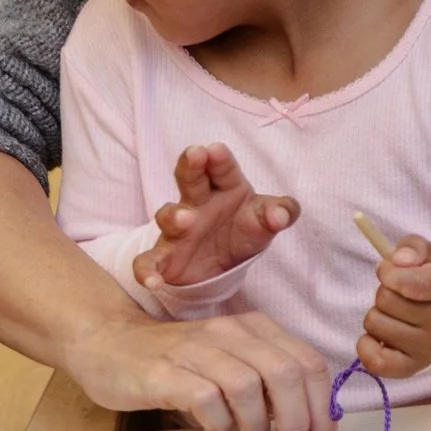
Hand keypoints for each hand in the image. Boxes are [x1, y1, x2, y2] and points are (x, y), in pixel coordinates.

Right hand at [69, 311, 333, 430]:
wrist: (107, 343)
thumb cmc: (178, 361)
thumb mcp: (231, 362)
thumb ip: (265, 384)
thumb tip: (305, 424)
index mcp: (255, 328)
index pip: (308, 362)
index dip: (322, 407)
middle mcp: (229, 332)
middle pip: (285, 373)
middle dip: (297, 419)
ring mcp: (195, 350)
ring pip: (249, 386)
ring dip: (257, 425)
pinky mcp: (163, 373)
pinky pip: (205, 398)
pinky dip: (218, 422)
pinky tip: (214, 430)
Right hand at [129, 143, 297, 296]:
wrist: (224, 264)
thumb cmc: (246, 228)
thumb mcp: (268, 219)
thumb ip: (282, 212)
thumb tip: (280, 216)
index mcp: (226, 187)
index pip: (223, 169)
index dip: (219, 159)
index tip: (216, 150)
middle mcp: (198, 203)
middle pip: (191, 179)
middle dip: (192, 166)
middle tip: (195, 154)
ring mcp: (177, 229)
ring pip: (168, 215)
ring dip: (175, 216)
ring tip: (187, 219)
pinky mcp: (165, 256)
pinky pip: (149, 261)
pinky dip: (147, 270)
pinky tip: (152, 281)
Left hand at [355, 233, 430, 379]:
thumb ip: (414, 247)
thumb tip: (396, 261)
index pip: (417, 283)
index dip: (390, 274)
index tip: (388, 269)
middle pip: (386, 299)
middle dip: (385, 290)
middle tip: (400, 293)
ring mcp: (429, 348)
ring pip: (374, 323)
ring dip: (378, 314)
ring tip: (397, 314)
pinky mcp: (411, 368)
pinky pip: (373, 360)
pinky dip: (367, 345)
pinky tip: (380, 335)